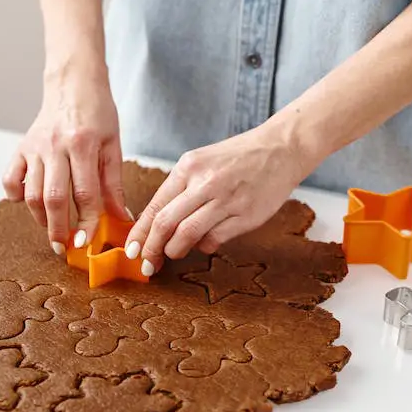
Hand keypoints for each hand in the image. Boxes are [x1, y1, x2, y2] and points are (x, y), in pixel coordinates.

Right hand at [2, 71, 132, 254]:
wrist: (73, 83)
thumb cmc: (97, 114)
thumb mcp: (113, 146)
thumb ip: (114, 183)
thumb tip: (121, 218)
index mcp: (83, 145)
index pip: (85, 193)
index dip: (87, 222)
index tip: (88, 242)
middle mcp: (55, 146)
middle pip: (54, 197)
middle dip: (59, 229)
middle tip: (64, 247)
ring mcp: (35, 147)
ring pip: (31, 193)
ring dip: (41, 218)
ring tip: (53, 229)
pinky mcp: (21, 147)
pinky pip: (10, 179)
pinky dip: (16, 196)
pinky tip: (29, 203)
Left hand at [124, 122, 309, 274]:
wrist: (280, 149)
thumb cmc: (237, 158)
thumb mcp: (202, 162)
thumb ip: (180, 190)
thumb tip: (155, 224)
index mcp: (189, 167)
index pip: (156, 205)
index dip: (140, 232)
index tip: (132, 249)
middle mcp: (205, 182)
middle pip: (166, 223)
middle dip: (151, 248)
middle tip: (146, 263)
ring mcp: (226, 200)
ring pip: (188, 234)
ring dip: (175, 250)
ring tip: (173, 253)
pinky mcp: (245, 216)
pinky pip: (214, 239)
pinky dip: (204, 246)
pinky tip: (204, 242)